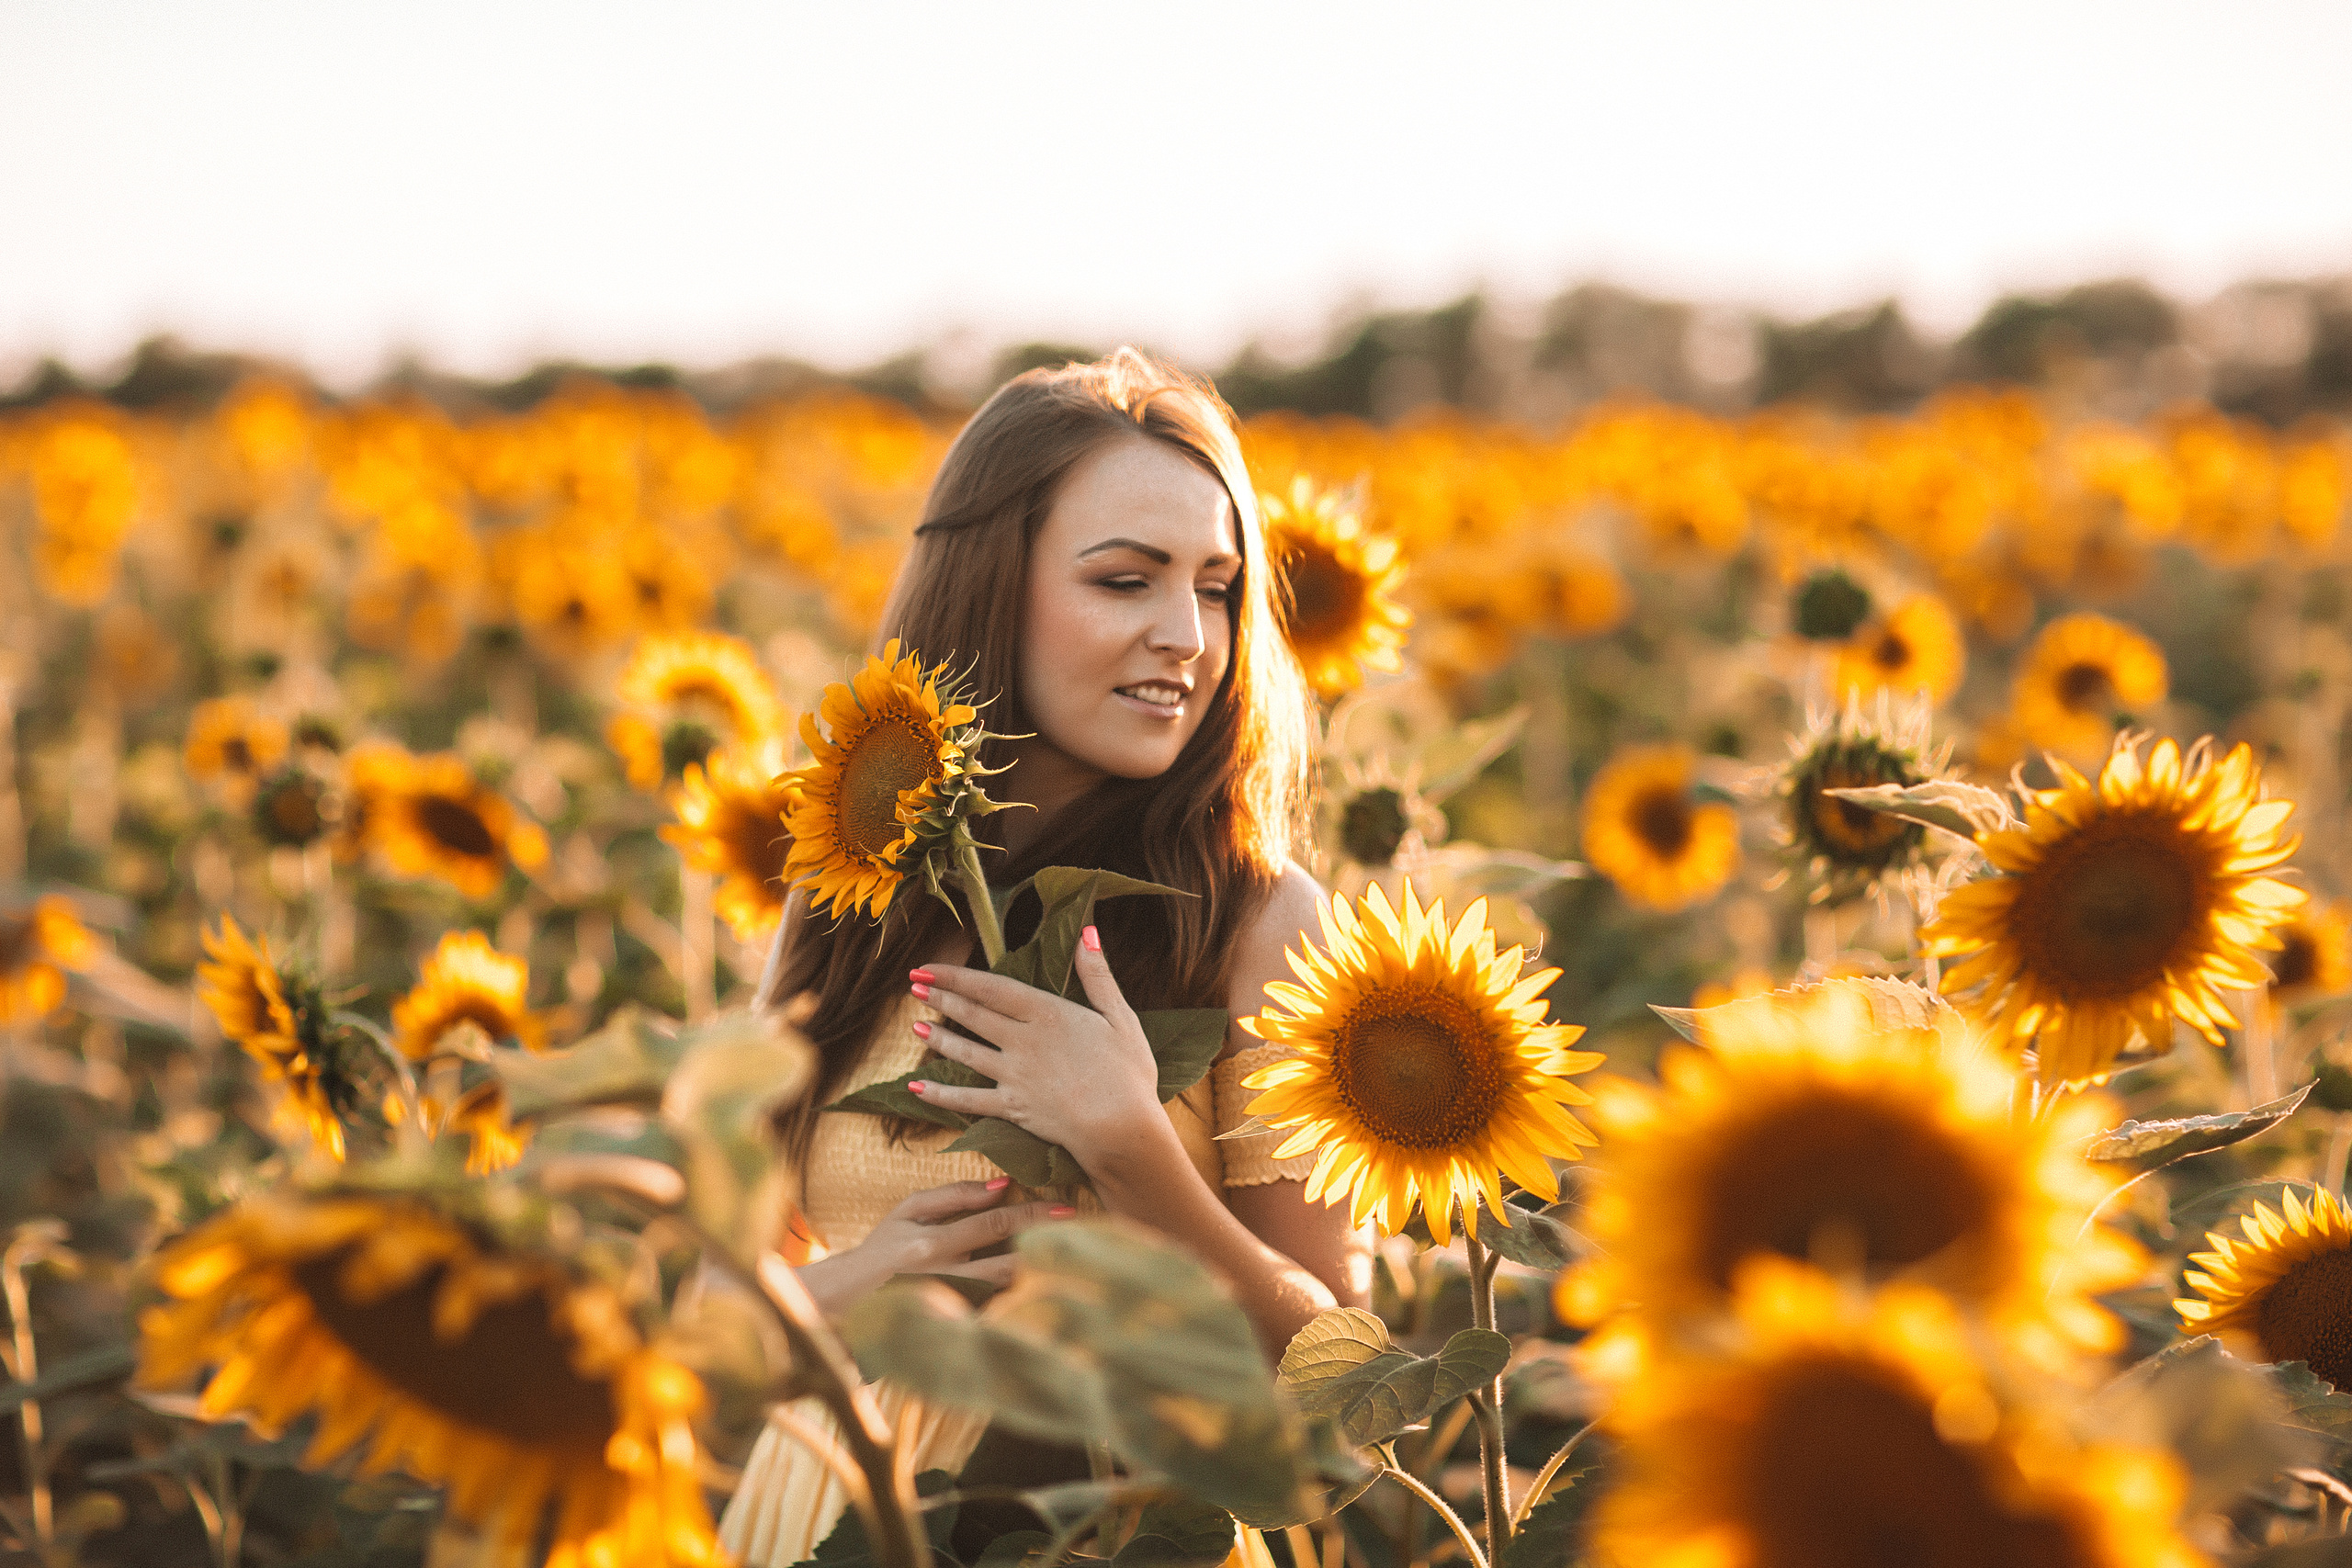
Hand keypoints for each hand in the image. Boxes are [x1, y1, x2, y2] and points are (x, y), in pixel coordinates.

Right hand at [795, 1178, 1074, 1315]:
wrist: (849, 1301)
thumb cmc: (884, 1248)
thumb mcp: (908, 1210)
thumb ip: (954, 1196)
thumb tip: (1000, 1185)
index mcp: (933, 1245)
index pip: (994, 1225)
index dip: (1033, 1215)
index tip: (1066, 1209)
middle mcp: (944, 1279)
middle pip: (1010, 1264)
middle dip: (1047, 1249)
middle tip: (1082, 1238)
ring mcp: (950, 1309)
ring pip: (1007, 1296)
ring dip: (1040, 1279)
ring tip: (1074, 1263)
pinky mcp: (954, 1330)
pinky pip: (997, 1317)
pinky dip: (1023, 1306)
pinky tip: (1050, 1295)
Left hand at [906, 925, 1167, 1172]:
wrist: (1122, 1129)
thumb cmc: (1128, 1073)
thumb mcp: (1119, 1016)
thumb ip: (1098, 975)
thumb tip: (1087, 932)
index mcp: (1048, 1014)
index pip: (992, 988)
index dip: (956, 977)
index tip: (929, 968)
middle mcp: (1023, 1041)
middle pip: (973, 1016)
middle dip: (941, 999)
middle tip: (914, 987)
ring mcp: (1013, 1076)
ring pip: (966, 1052)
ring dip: (938, 1039)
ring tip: (915, 1027)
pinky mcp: (1011, 1108)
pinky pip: (968, 1100)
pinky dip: (940, 1094)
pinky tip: (918, 1087)